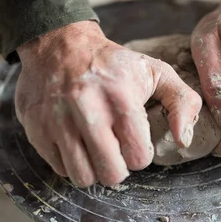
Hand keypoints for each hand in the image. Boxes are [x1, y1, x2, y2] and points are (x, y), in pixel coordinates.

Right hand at [15, 21, 201, 186]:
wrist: (60, 44)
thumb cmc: (114, 64)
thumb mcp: (156, 71)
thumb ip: (183, 102)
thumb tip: (184, 140)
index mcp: (121, 98)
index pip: (138, 156)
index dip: (141, 154)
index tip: (135, 141)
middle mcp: (86, 110)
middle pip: (111, 173)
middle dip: (119, 168)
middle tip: (117, 151)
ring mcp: (57, 121)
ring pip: (82, 177)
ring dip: (94, 169)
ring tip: (97, 149)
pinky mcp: (36, 129)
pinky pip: (59, 169)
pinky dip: (71, 162)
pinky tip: (77, 142)